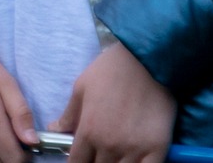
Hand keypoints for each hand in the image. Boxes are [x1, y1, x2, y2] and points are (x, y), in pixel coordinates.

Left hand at [55, 40, 175, 162]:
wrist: (146, 60)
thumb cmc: (111, 70)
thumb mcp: (81, 87)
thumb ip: (69, 114)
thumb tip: (55, 129)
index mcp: (88, 131)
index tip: (78, 161)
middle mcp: (109, 145)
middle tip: (97, 156)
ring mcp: (134, 149)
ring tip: (113, 157)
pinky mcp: (157, 149)